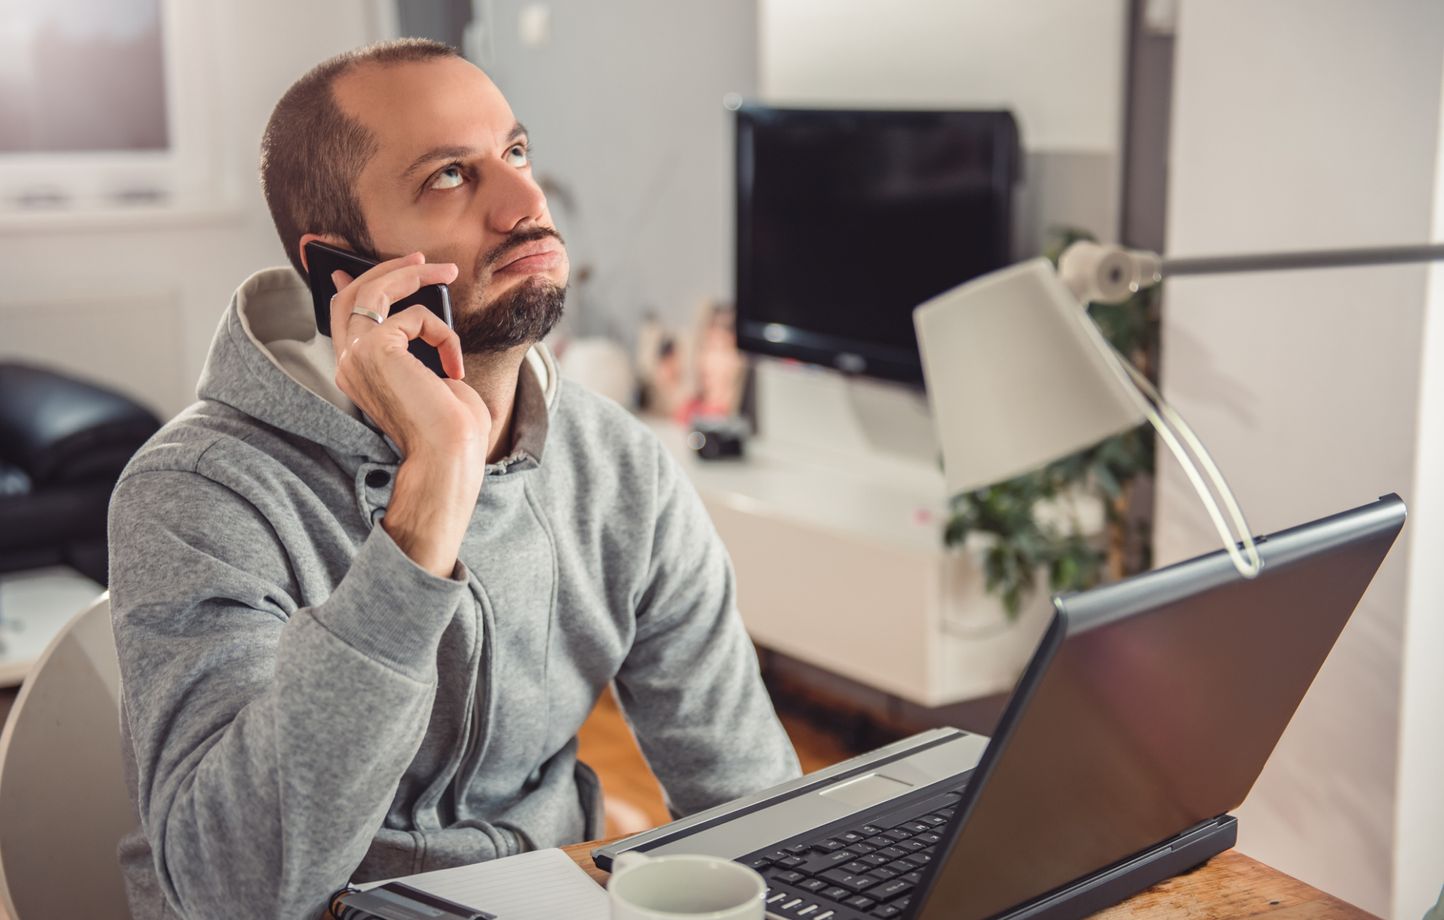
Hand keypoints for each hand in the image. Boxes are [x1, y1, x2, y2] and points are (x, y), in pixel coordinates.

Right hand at [330, 252, 487, 575]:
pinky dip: (443, 335)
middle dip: (387, 269)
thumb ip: (413, 340)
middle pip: (352, 295)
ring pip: (374, 291)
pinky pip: (415, 317)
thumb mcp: (428, 371)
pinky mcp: (375, 350)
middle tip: (423, 260)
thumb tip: (415, 308)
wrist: (449, 454)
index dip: (352, 285)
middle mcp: (346, 364)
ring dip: (414, 275)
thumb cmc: (448, 424)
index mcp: (355, 373)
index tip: (358, 264)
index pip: (342, 317)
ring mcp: (355, 356)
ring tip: (448, 271)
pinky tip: (453, 367)